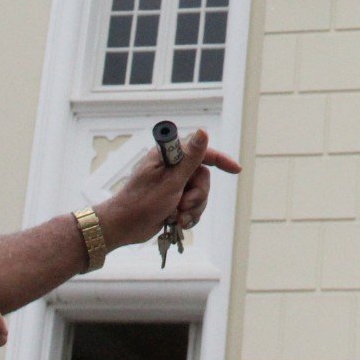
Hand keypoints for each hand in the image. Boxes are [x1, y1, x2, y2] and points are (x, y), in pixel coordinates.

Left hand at [96, 129, 240, 247]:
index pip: (201, 151)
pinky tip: (177, 222)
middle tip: (183, 206)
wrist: (124, 227)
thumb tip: (203, 132)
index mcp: (168, 157)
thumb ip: (190, 158)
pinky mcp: (173, 200)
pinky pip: (193, 206)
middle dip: (198, 196)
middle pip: (203, 178)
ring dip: (193, 209)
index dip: (220, 159)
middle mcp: (172, 168)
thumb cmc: (142, 202)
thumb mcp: (171, 181)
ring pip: (200, 194)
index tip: (236, 169)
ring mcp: (173, 184)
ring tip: (178, 217)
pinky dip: (189, 216)